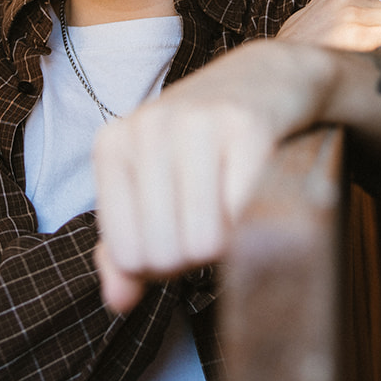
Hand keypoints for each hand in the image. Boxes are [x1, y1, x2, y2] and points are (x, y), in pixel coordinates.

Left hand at [93, 39, 336, 312]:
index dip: (162, 263)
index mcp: (112, 144)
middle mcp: (147, 128)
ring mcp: (197, 124)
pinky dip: (257, 222)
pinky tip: (258, 191)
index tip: (180, 231)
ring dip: (229, 244)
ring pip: (205, 243)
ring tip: (233, 208)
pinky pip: (246, 217)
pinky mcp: (248, 126)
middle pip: (166, 254)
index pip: (128, 254)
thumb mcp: (150, 186)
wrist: (267, 77)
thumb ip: (126, 246)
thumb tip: (117, 303)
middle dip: (196, 257)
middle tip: (213, 221)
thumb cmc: (202, 145)